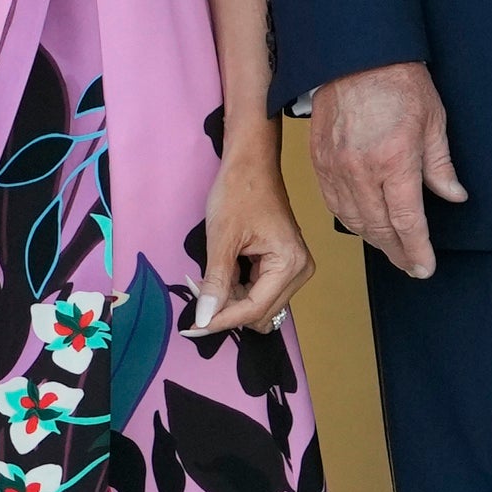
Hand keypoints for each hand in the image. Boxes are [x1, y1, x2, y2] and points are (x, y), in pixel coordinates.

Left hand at [193, 151, 311, 338]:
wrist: (250, 163)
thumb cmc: (238, 192)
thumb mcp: (222, 238)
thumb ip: (216, 282)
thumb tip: (204, 319)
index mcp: (290, 264)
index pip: (254, 309)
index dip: (221, 321)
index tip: (192, 328)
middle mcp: (299, 271)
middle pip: (259, 314)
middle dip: (227, 310)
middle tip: (196, 297)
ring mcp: (293, 269)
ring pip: (258, 307)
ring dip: (231, 302)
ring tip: (207, 280)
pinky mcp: (283, 265)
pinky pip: (259, 292)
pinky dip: (237, 291)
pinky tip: (221, 275)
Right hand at [307, 64, 467, 280]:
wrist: (355, 55)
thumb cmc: (398, 82)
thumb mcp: (433, 121)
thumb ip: (440, 166)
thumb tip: (453, 196)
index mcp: (395, 160)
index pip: (407, 221)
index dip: (417, 249)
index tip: (424, 266)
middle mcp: (362, 170)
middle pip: (379, 228)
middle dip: (397, 252)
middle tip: (410, 265)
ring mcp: (336, 167)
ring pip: (353, 220)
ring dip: (373, 240)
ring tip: (391, 248)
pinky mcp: (319, 161)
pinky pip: (333, 203)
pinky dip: (350, 220)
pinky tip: (363, 225)